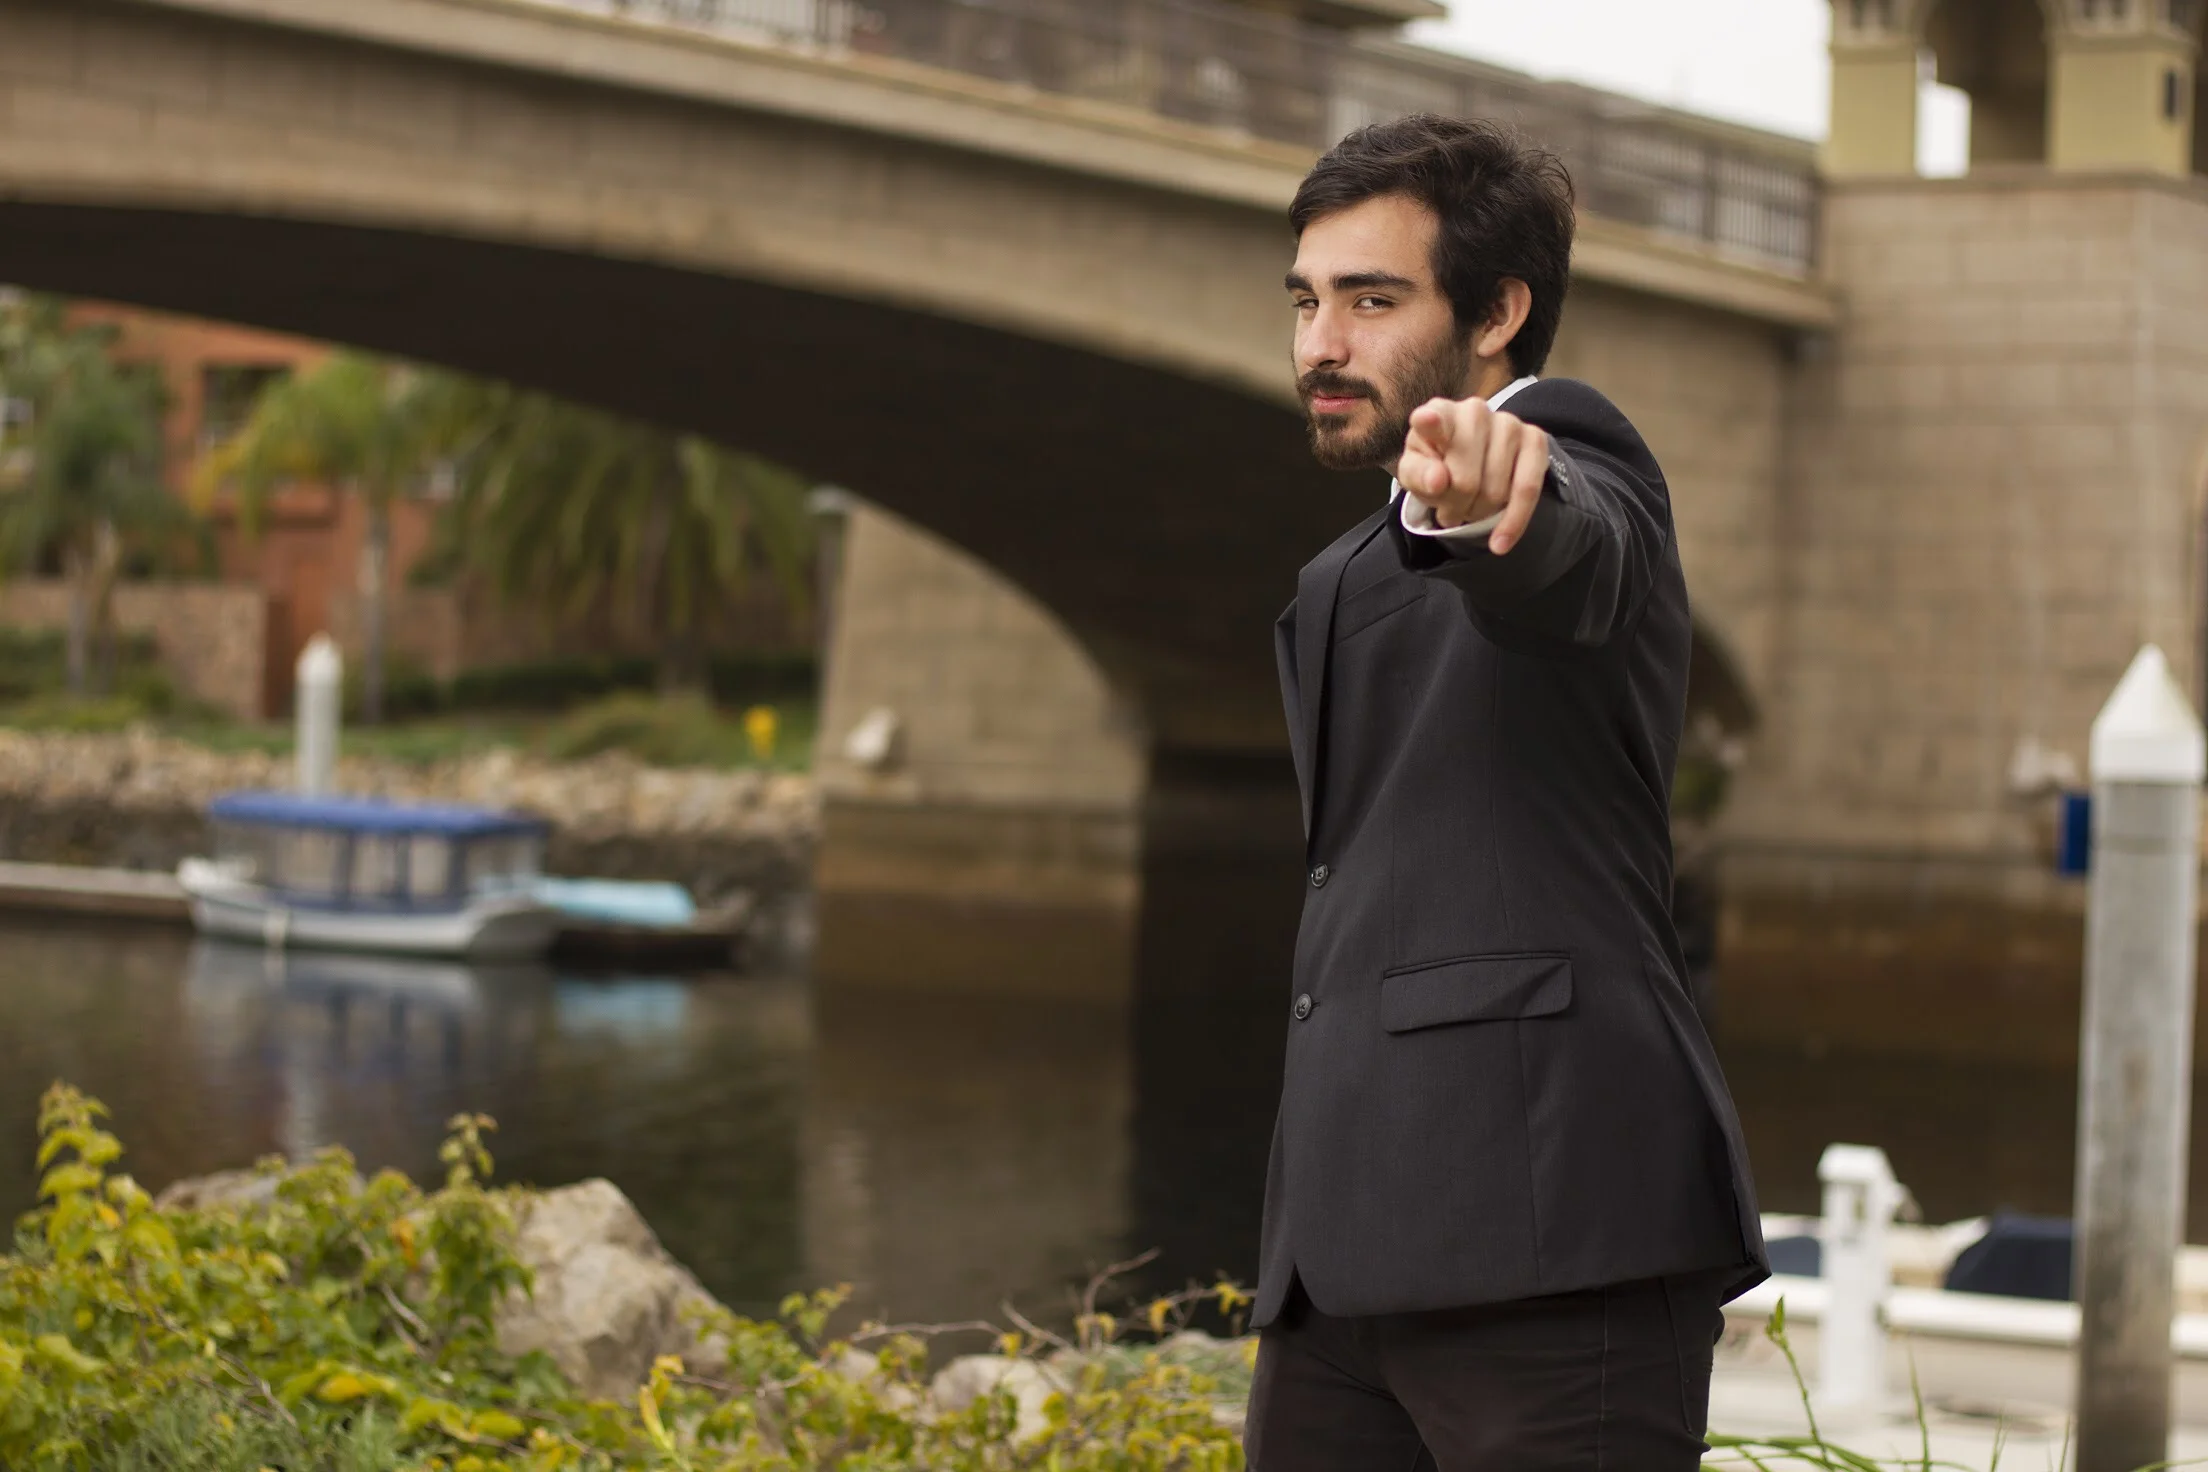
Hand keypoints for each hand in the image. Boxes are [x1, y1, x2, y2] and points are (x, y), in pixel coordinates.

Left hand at [1397, 396, 1550, 554]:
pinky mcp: (1535, 439)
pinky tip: (1500, 542)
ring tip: (1469, 507)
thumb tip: (1439, 480)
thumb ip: (1419, 476)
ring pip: (1496, 490)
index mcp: (1437, 414)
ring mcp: (1508, 422)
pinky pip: (1528, 490)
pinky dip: (1514, 522)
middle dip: (1456, 507)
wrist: (1472, 462)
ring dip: (1479, 513)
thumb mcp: (1416, 474)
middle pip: (1465, 480)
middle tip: (1450, 510)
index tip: (1425, 421)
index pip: (1432, 420)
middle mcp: (1474, 411)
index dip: (1429, 423)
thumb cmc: (1438, 466)